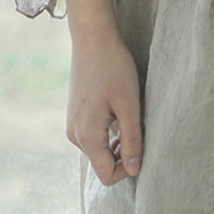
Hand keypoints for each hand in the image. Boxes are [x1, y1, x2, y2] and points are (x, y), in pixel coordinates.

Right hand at [65, 30, 142, 186]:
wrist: (92, 37)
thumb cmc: (113, 68)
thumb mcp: (129, 105)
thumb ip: (132, 140)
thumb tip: (134, 170)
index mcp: (86, 136)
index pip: (107, 175)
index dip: (128, 167)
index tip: (141, 143)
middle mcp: (74, 135)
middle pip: (102, 162)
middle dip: (123, 151)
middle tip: (136, 122)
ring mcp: (72, 124)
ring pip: (99, 148)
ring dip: (116, 138)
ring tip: (127, 110)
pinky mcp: (75, 114)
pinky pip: (94, 134)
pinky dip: (109, 128)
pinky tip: (117, 104)